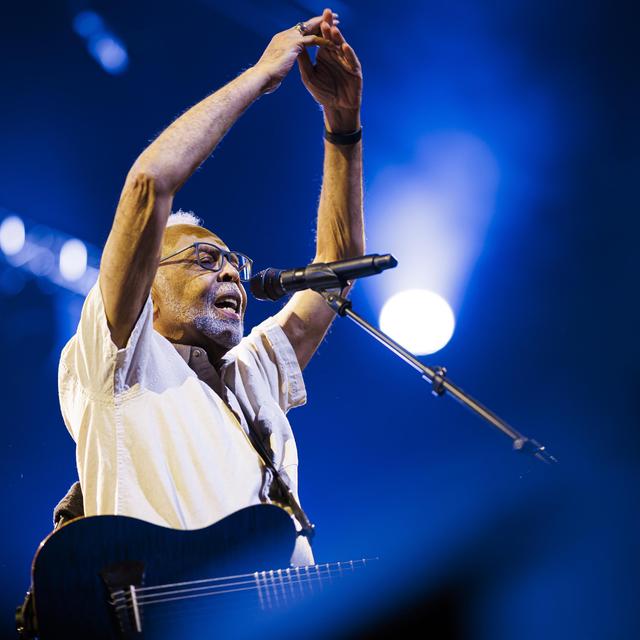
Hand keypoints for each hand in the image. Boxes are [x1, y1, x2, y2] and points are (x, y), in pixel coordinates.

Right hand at [254, 14, 334, 93]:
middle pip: (305, 25)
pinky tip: (333, 43)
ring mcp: (289, 38)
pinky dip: (323, 41)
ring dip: (324, 26)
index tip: (319, 28)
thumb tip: (278, 75)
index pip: (298, 30)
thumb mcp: (275, 70)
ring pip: (311, 28)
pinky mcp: (295, 44)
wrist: (261, 77)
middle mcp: (285, 35)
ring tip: (337, 24)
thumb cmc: (266, 78)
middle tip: (332, 17)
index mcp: (280, 40)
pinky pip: (313, 40)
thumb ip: (279, 67)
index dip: (310, 28)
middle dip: (319, 21)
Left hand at [297, 8, 361, 130]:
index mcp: (324, 54)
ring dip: (338, 37)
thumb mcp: (309, 76)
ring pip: (342, 46)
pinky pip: (351, 60)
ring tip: (333, 29)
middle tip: (326, 13)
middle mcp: (336, 55)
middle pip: (332, 38)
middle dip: (329, 26)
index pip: (321, 37)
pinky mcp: (354, 70)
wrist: (337, 108)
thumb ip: (303, 61)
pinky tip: (343, 46)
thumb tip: (295, 45)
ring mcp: (346, 61)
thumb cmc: (323, 93)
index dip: (319, 27)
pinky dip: (348, 53)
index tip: (315, 16)